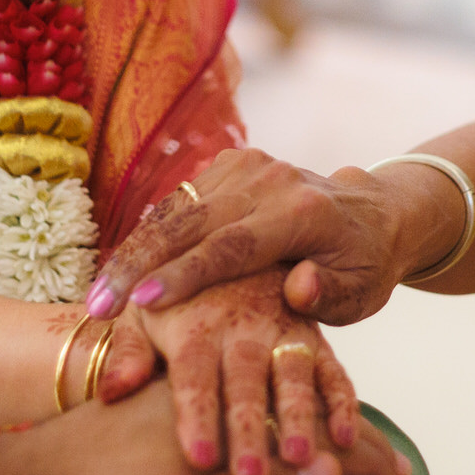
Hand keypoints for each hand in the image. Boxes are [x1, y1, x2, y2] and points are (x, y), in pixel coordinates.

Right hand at [86, 148, 465, 326]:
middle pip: (190, 222)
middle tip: (98, 309)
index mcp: (303, 211)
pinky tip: (119, 273)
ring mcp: (247, 165)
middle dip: (138, 266)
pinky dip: (148, 236)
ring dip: (133, 253)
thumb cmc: (365, 266)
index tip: (141, 302)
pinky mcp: (230, 164)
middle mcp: (270, 179)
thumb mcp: (360, 293)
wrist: (376, 212)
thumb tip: (298, 288)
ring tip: (98, 299)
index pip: (232, 244)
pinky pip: (179, 202)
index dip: (184, 274)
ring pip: (175, 209)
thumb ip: (329, 295)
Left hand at [106, 268, 370, 474]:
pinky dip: (344, 402)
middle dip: (247, 429)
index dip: (197, 415)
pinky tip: (347, 438)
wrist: (228, 241)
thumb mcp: (141, 314)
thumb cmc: (172, 298)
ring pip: (294, 376)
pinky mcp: (314, 337)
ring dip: (299, 416)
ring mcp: (284, 332)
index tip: (199, 457)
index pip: (194, 377)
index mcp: (195, 327)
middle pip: (244, 383)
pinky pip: (334, 369)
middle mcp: (242, 328)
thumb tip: (112, 391)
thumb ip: (128, 354)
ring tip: (299, 456)